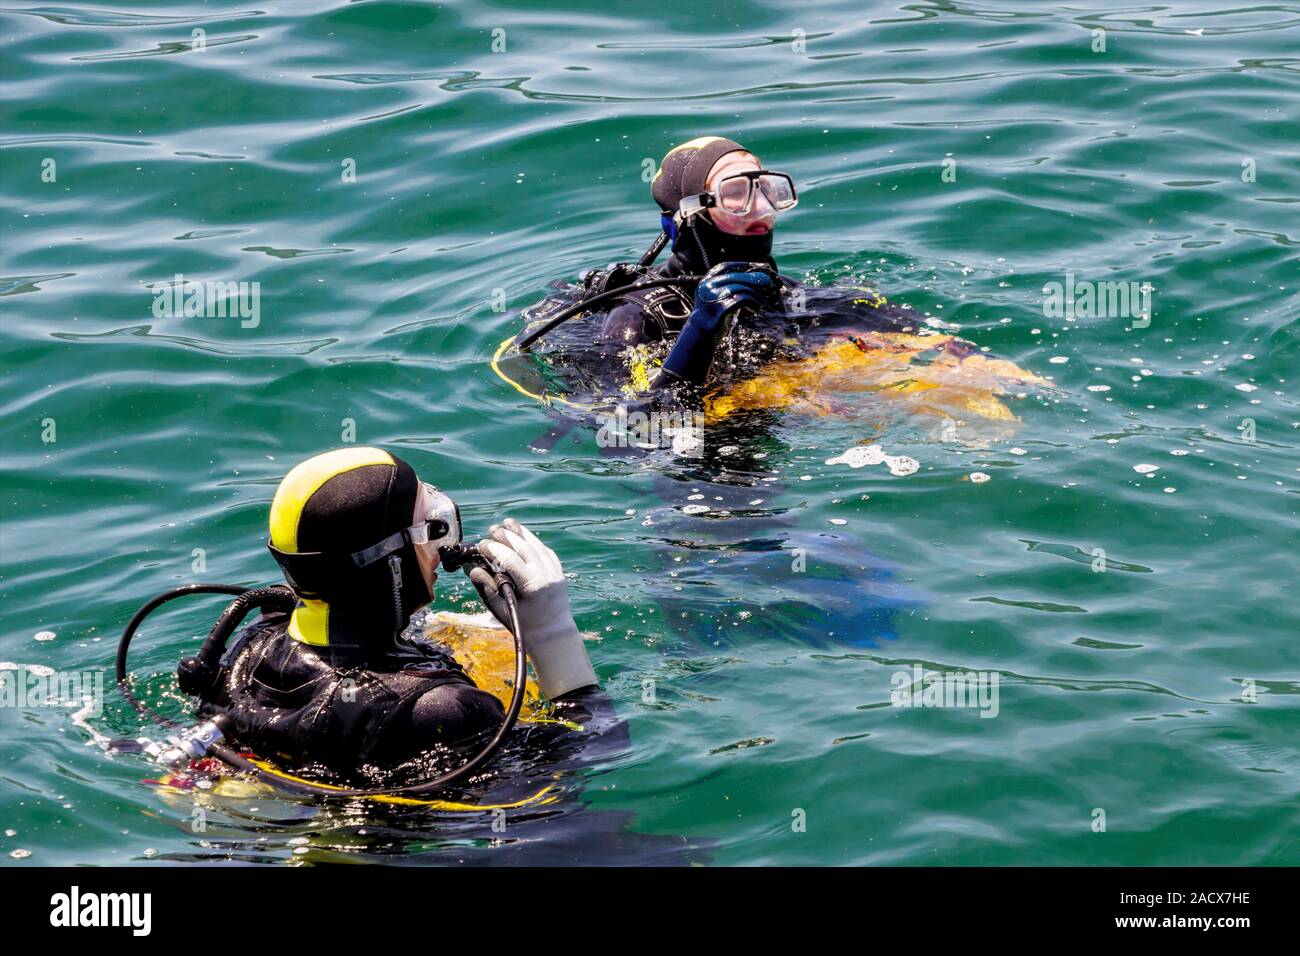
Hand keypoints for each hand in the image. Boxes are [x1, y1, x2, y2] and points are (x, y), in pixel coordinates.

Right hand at [467, 518, 596, 697]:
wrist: (553, 634)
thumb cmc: (524, 627)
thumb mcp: (502, 611)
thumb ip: (487, 589)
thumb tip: (473, 570)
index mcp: (533, 586)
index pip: (511, 560)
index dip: (495, 550)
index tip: (482, 546)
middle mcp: (547, 575)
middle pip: (525, 548)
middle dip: (508, 536)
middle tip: (492, 529)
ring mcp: (555, 572)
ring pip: (537, 546)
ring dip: (522, 533)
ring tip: (507, 523)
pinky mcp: (559, 571)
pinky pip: (545, 551)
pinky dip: (533, 541)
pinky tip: (523, 536)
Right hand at [692, 262, 776, 327]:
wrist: (699, 335)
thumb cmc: (712, 316)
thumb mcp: (715, 297)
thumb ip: (726, 287)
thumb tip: (750, 278)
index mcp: (706, 281)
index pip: (725, 267)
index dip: (742, 265)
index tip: (756, 266)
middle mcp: (707, 286)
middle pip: (735, 277)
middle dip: (753, 278)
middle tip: (767, 282)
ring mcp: (713, 297)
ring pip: (740, 288)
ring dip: (755, 294)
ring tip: (761, 302)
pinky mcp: (720, 308)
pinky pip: (742, 300)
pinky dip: (752, 303)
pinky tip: (756, 308)